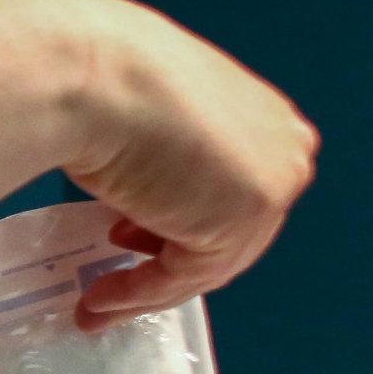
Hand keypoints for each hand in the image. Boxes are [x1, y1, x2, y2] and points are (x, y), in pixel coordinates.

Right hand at [62, 0, 317, 329]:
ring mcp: (268, 187)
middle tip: (117, 272)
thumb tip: (136, 181)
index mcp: (264, 116)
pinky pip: (184, 277)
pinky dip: (139, 294)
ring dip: (147, 288)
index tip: (134, 238)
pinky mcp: (238, 223)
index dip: (181, 221)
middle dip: (166, 257)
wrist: (92, 75)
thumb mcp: (148, 108)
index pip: (229, 190)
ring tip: (99, 299)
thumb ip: (163, 148)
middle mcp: (280, 150)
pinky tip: (101, 297)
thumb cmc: (104, 74)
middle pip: (224, 229)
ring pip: (207, 260)